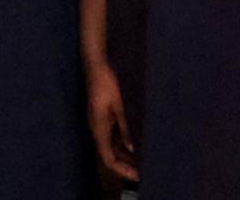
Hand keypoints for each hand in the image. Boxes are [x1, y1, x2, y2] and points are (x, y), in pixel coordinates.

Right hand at [85, 61, 137, 181]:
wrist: (96, 64)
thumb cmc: (107, 82)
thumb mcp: (120, 104)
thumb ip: (125, 126)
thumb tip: (132, 148)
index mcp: (99, 128)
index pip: (108, 158)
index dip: (122, 169)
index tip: (137, 176)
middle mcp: (97, 128)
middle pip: (110, 154)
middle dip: (125, 165)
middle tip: (143, 170)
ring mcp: (99, 122)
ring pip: (111, 146)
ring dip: (125, 154)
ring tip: (141, 159)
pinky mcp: (103, 115)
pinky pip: (112, 135)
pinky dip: (123, 142)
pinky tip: (135, 142)